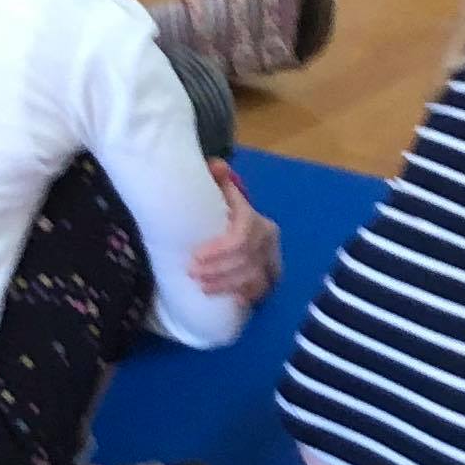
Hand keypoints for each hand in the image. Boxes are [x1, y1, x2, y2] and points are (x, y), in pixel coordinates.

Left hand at [190, 172, 280, 304]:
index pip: (242, 234)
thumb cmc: (224, 217)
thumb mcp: (220, 197)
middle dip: (218, 268)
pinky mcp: (270, 279)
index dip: (219, 248)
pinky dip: (245, 295)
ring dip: (227, 284)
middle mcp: (268, 240)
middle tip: (192, 274)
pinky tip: (230, 300)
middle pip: (246, 258)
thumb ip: (218, 181)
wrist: (241, 237)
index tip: (195, 256)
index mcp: (256, 219)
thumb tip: (215, 165)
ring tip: (202, 287)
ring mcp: (272, 261)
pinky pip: (261, 291)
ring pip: (254, 277)